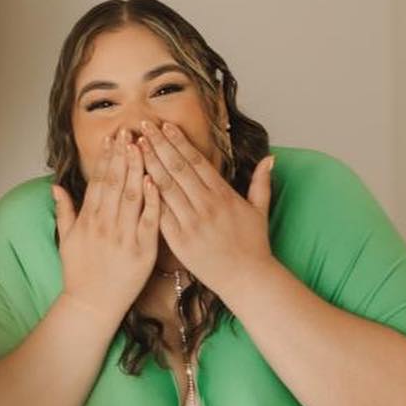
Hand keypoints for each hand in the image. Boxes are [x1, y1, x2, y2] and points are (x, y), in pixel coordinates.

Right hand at [52, 128, 160, 318]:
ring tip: (143, 146)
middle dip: (122, 155)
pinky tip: (154, 180)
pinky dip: (152, 200)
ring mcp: (124, 237)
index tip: (112, 137)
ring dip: (137, 169)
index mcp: (88, 220)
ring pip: (132, 196)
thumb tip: (56, 186)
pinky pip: (149, 221)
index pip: (98, 181)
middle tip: (130, 131)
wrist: (92, 306)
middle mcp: (105, 225)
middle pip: (115, 182)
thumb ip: (64, 211)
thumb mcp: (66, 241)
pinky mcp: (142, 252)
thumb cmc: (80, 274)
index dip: (105, 157)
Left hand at [136, 120, 274, 301]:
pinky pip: (160, 214)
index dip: (179, 141)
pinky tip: (136, 180)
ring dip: (149, 164)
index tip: (164, 126)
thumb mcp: (260, 211)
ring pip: (166, 187)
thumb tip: (270, 158)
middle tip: (142, 126)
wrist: (247, 279)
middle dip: (159, 145)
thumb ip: (261, 182)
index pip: (196, 161)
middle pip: (178, 168)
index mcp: (223, 195)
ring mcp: (192, 222)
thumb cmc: (253, 247)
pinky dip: (148, 196)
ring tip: (134, 146)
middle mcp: (207, 205)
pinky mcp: (181, 241)